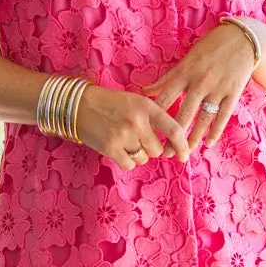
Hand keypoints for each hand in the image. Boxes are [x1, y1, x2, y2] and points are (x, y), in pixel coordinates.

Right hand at [75, 84, 191, 171]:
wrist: (80, 105)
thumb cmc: (112, 103)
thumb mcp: (136, 101)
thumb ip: (155, 116)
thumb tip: (175, 141)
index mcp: (147, 107)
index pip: (174, 130)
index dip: (183, 146)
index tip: (185, 155)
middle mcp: (137, 121)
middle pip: (157, 150)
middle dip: (152, 149)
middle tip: (140, 140)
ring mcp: (123, 136)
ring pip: (143, 158)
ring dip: (138, 154)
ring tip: (125, 141)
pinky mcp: (110, 148)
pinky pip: (129, 165)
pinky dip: (126, 161)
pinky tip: (119, 149)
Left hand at [143, 23, 258, 153]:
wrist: (242, 39)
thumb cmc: (210, 48)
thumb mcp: (186, 60)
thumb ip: (167, 78)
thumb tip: (144, 92)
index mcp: (185, 72)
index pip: (166, 98)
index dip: (156, 117)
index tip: (147, 132)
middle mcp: (200, 82)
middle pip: (184, 114)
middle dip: (173, 135)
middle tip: (164, 153)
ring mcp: (218, 88)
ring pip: (203, 118)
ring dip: (193, 137)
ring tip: (185, 151)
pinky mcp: (233, 93)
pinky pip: (223, 116)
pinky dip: (215, 131)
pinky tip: (208, 143)